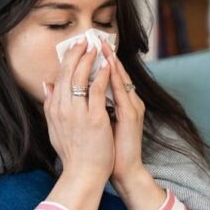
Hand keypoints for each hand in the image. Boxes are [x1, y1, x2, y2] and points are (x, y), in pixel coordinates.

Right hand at [43, 36, 114, 184]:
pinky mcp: (94, 118)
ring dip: (89, 59)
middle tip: (85, 40)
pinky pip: (97, 90)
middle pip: (67, 73)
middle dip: (76, 53)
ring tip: (96, 47)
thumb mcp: (54, 127)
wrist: (83, 174)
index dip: (66, 60)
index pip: (58, 78)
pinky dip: (102, 75)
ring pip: (81, 77)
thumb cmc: (73, 153)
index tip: (74, 47)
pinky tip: (108, 65)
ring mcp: (78, 113)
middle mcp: (62, 109)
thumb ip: (50, 105)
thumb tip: (46, 85)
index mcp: (54, 110)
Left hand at [100, 38, 146, 184]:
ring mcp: (132, 108)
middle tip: (97, 39)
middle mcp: (130, 102)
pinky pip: (122, 92)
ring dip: (113, 62)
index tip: (90, 48)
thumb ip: (93, 107)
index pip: (110, 78)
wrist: (122, 170)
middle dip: (107, 56)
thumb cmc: (108, 149)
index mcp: (121, 104)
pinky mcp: (131, 116)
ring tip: (104, 47)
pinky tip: (109, 68)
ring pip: (122, 79)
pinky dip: (116, 79)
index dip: (101, 62)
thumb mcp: (99, 124)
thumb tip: (78, 93)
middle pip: (117, 74)